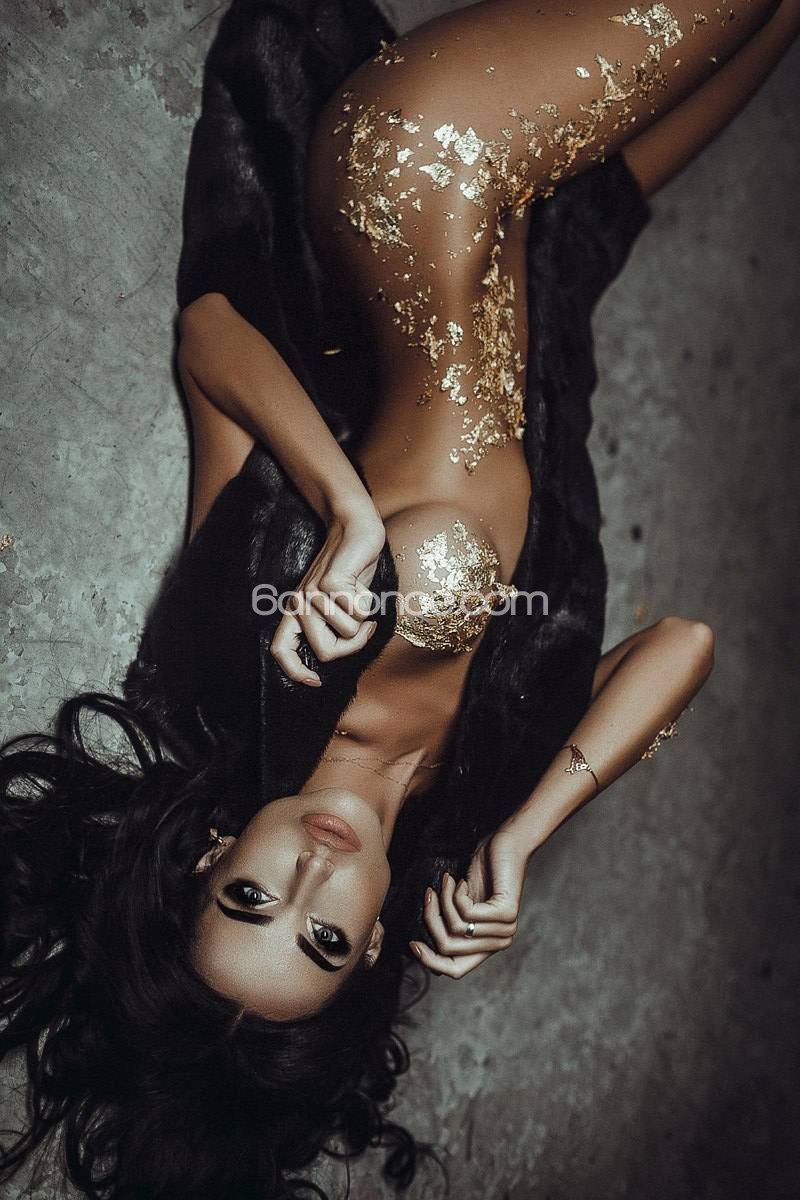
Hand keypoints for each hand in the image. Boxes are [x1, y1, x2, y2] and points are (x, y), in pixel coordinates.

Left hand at [269, 502, 386, 684]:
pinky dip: (369, 604)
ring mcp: (312, 593)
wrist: (355, 530)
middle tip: (365, 626)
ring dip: (363, 621)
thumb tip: (341, 654)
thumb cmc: (351, 571)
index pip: (281, 650)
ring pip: (346, 634)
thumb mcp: (338, 605)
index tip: (316, 682)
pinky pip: (357, 614)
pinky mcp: (330, 582)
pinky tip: (363, 588)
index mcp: (296, 611)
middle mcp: (299, 603)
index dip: (295, 672)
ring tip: (362, 601)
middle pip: (326, 652)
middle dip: (353, 645)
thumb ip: (333, 628)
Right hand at [409, 829, 528, 978]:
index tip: (412, 942)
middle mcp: (500, 943)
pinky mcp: (506, 913)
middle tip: (428, 895)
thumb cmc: (484, 871)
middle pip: (448, 948)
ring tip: (446, 882)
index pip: (455, 970)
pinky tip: (461, 881)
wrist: (507, 845)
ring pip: (454, 929)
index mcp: (489, 946)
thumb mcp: (462, 904)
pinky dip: (455, 894)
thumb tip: (419, 946)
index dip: (430, 961)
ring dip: (443, 901)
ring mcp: (506, 930)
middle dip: (431, 919)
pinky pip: (465, 912)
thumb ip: (449, 926)